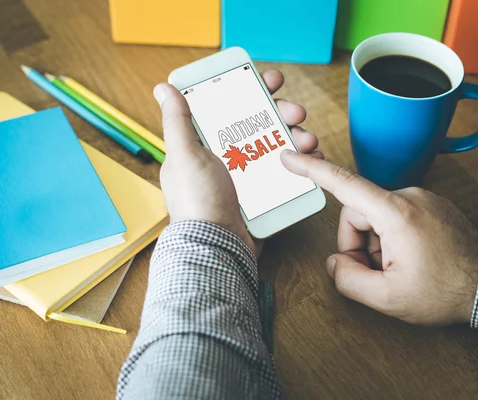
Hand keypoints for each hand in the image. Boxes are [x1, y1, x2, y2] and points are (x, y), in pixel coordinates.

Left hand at [153, 70, 321, 256]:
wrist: (218, 246)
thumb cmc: (197, 201)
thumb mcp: (185, 155)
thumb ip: (177, 121)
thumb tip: (165, 89)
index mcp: (206, 145)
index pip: (230, 108)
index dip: (251, 91)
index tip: (270, 82)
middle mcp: (227, 158)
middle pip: (259, 124)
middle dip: (281, 112)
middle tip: (296, 110)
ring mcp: (247, 177)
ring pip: (276, 146)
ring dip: (296, 136)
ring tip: (308, 139)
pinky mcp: (264, 194)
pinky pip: (286, 173)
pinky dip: (301, 163)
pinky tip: (312, 157)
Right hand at [281, 151, 477, 325]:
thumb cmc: (447, 291)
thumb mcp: (389, 298)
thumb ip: (348, 279)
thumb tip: (335, 262)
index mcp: (395, 212)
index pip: (343, 184)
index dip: (311, 170)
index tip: (289, 157)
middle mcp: (408, 196)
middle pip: (357, 213)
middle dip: (357, 245)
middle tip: (376, 274)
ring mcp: (421, 199)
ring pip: (375, 217)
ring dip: (376, 245)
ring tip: (397, 270)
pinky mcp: (429, 205)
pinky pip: (394, 217)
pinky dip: (391, 239)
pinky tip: (409, 260)